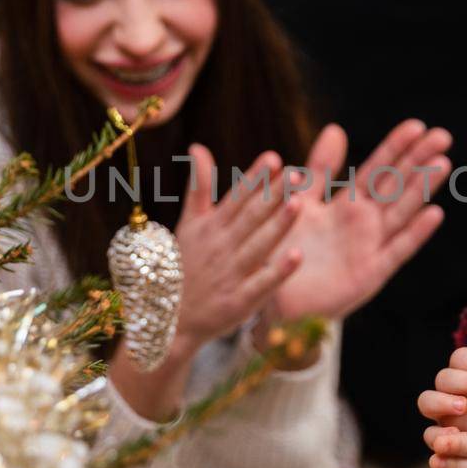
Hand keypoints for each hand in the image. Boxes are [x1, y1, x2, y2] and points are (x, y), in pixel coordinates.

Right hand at [171, 143, 301, 358]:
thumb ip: (198, 187)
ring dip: (278, 226)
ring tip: (299, 203)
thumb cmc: (181, 266)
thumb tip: (198, 147)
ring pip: (258, 246)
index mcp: (212, 227)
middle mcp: (221, 247)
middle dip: (273, 195)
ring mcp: (230, 275)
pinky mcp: (238, 302)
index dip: (255, 178)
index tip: (273, 159)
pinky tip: (297, 256)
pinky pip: (261, 284)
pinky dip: (278, 271)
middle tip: (296, 174)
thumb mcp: (188, 225)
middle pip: (251, 217)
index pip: (237, 197)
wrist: (167, 320)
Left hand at [268, 120, 450, 322]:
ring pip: (401, 211)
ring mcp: (370, 248)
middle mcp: (365, 224)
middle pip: (397, 185)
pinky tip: (433, 214)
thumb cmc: (287, 249)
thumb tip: (337, 129)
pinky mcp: (370, 274)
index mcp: (348, 205)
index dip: (396, 147)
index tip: (417, 125)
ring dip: (422, 188)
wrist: (273, 297)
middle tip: (442, 135)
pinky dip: (415, 233)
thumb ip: (320, 169)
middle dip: (418, 161)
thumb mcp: (300, 199)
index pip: (378, 169)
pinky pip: (396, 251)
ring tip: (443, 162)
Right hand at [417, 343, 466, 430]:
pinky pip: (429, 434)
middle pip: (443, 377)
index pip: (460, 358)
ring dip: (443, 402)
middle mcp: (449, 391)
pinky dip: (438, 434)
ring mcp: (442, 414)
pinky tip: (457, 434)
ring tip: (465, 407)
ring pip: (427, 401)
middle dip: (465, 381)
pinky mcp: (441, 438)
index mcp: (466, 372)